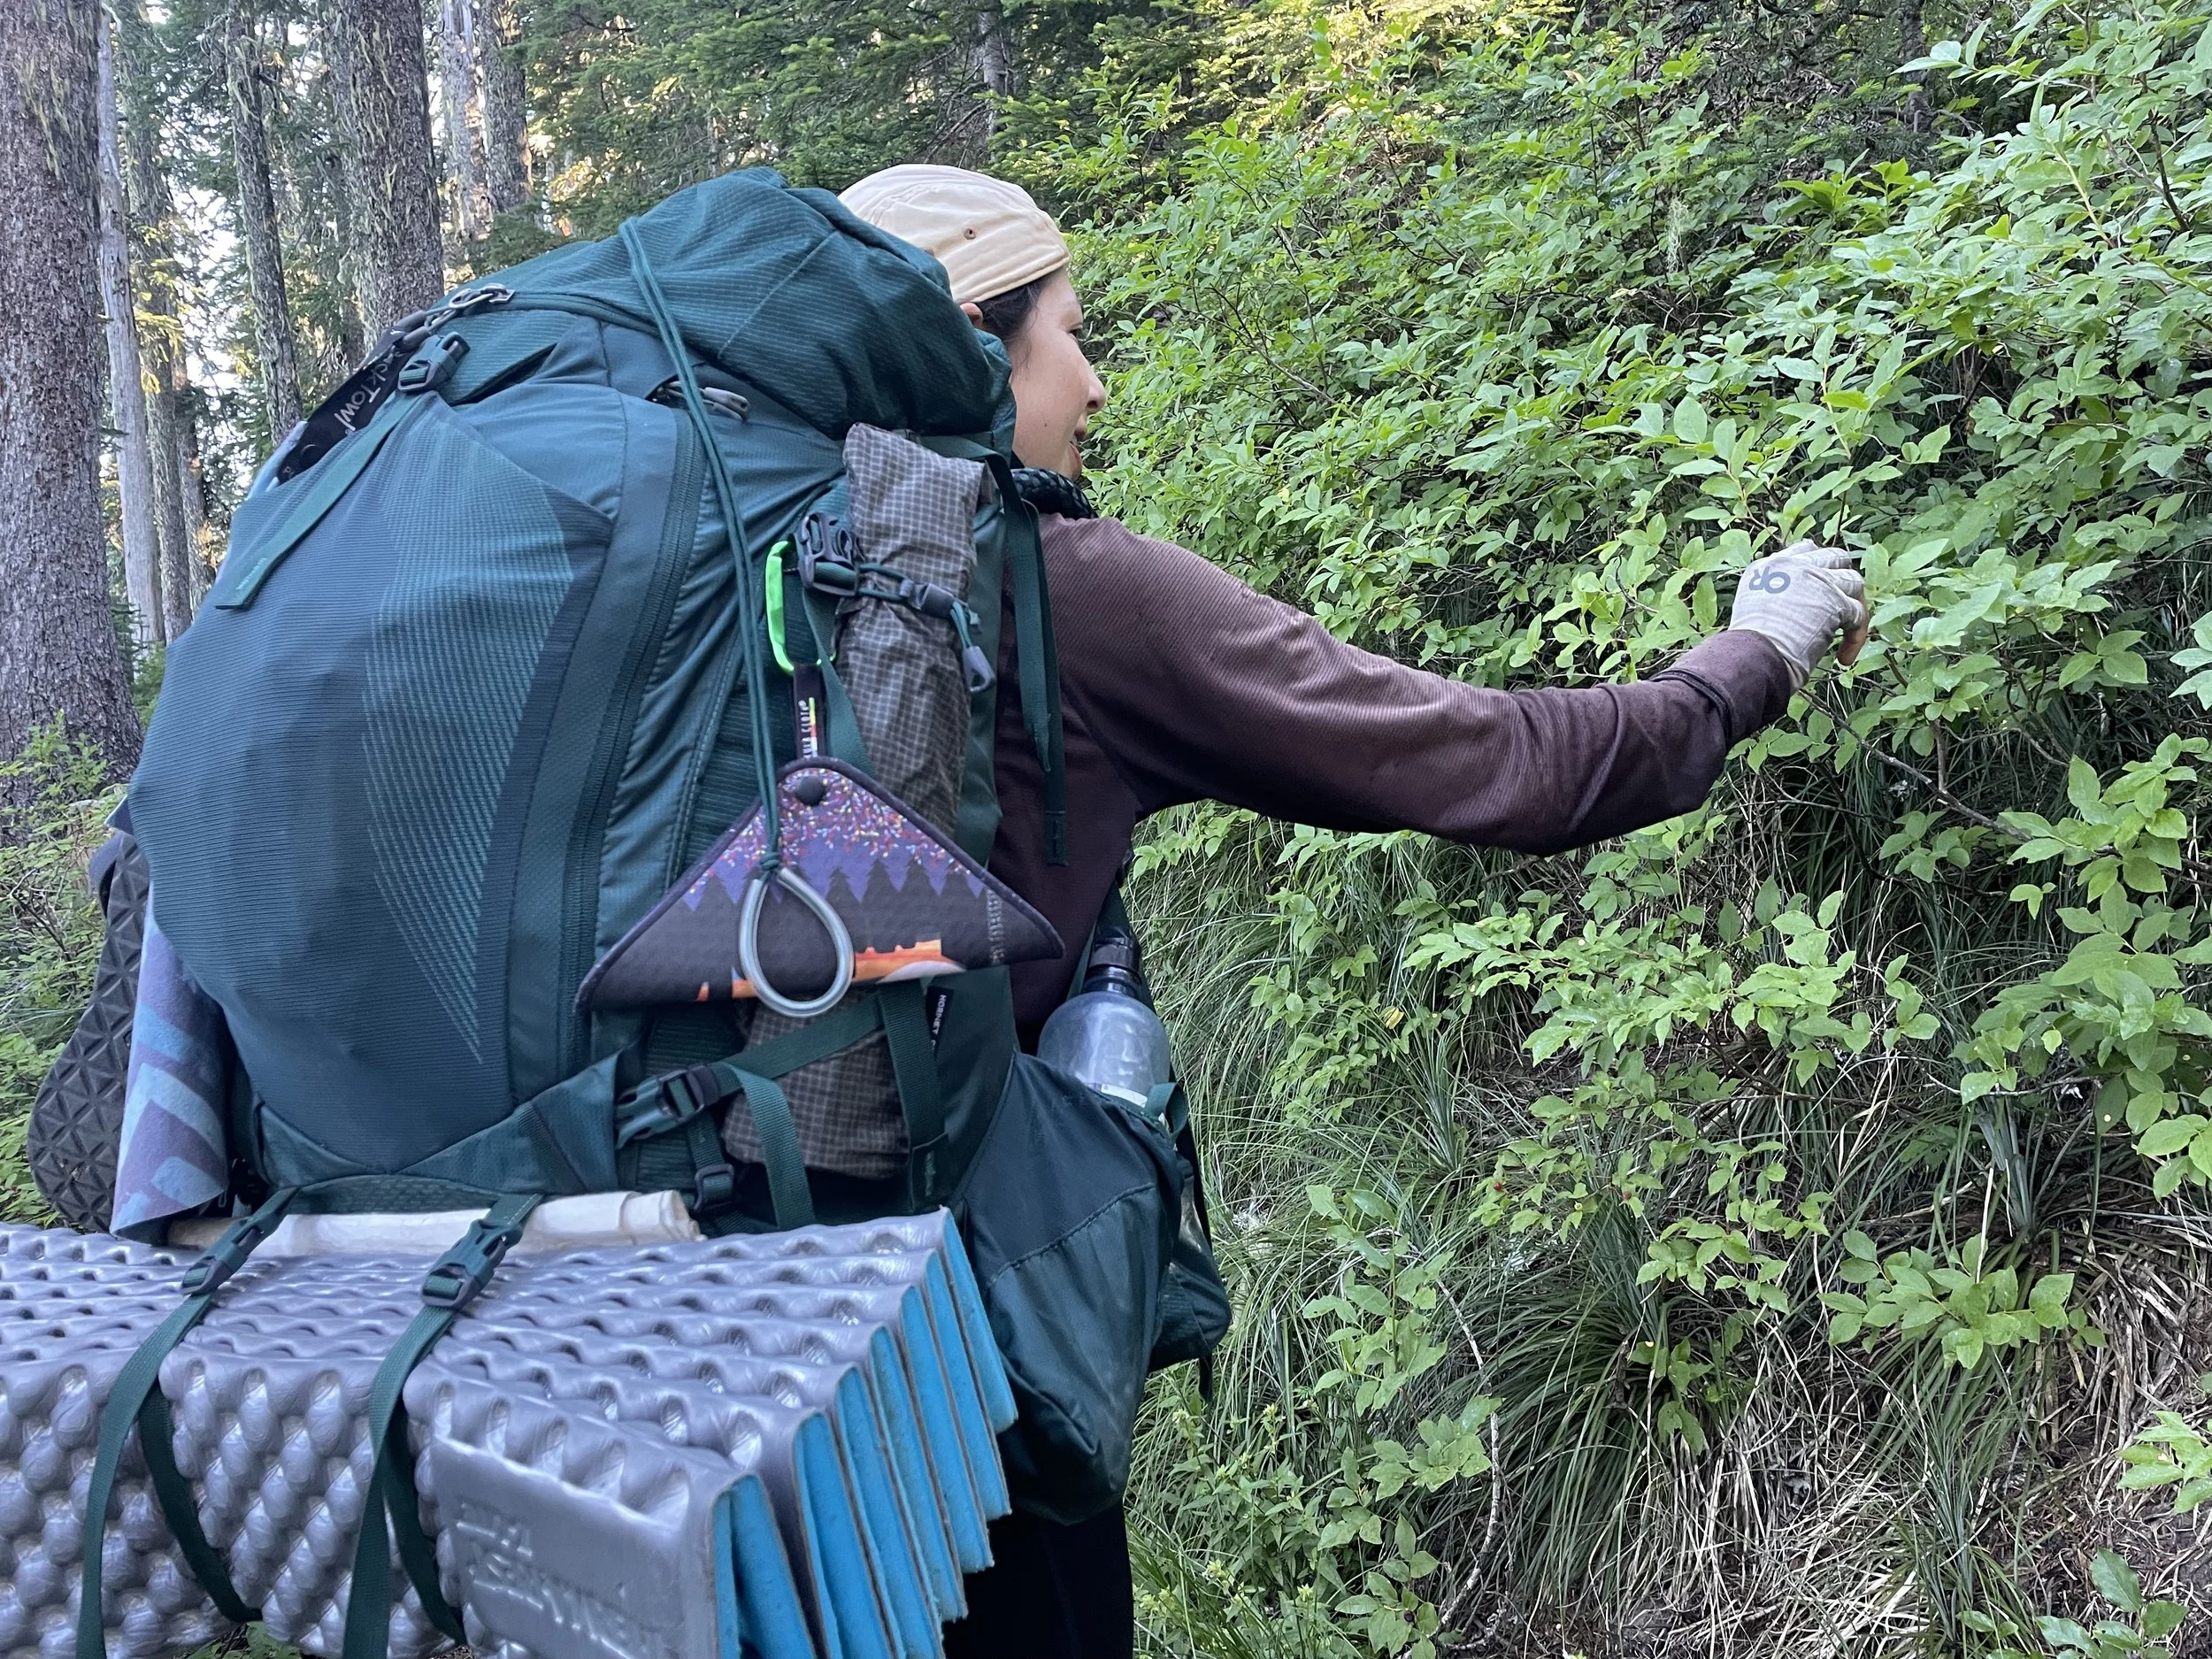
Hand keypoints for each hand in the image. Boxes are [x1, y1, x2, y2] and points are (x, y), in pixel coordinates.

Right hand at [1727, 542, 1870, 688]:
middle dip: (1841, 578)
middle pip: (1835, 558)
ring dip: (1853, 606)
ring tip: (1845, 630)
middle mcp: (1796, 566)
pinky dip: (1855, 638)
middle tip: (1841, 603)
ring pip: (1853, 582)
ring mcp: (1819, 581)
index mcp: (1772, 566)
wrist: (1756, 654)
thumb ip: (1773, 595)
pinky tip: (1844, 657)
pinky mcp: (1837, 602)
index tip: (1819, 586)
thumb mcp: (1751, 607)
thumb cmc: (1749, 645)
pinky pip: (1859, 614)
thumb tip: (1794, 606)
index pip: (1804, 551)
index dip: (1817, 567)